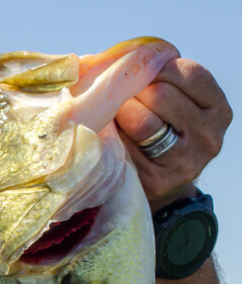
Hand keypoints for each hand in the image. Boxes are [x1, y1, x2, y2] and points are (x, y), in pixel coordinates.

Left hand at [115, 55, 231, 209]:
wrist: (156, 182)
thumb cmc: (160, 131)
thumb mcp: (175, 102)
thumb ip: (162, 79)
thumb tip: (128, 55)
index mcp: (218, 108)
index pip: (190, 74)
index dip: (158, 66)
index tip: (138, 69)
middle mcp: (210, 135)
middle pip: (162, 95)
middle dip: (134, 91)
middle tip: (119, 96)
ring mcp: (187, 161)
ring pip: (145, 122)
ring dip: (121, 113)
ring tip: (114, 114)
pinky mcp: (159, 180)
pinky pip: (128, 148)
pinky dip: (115, 138)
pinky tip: (112, 136)